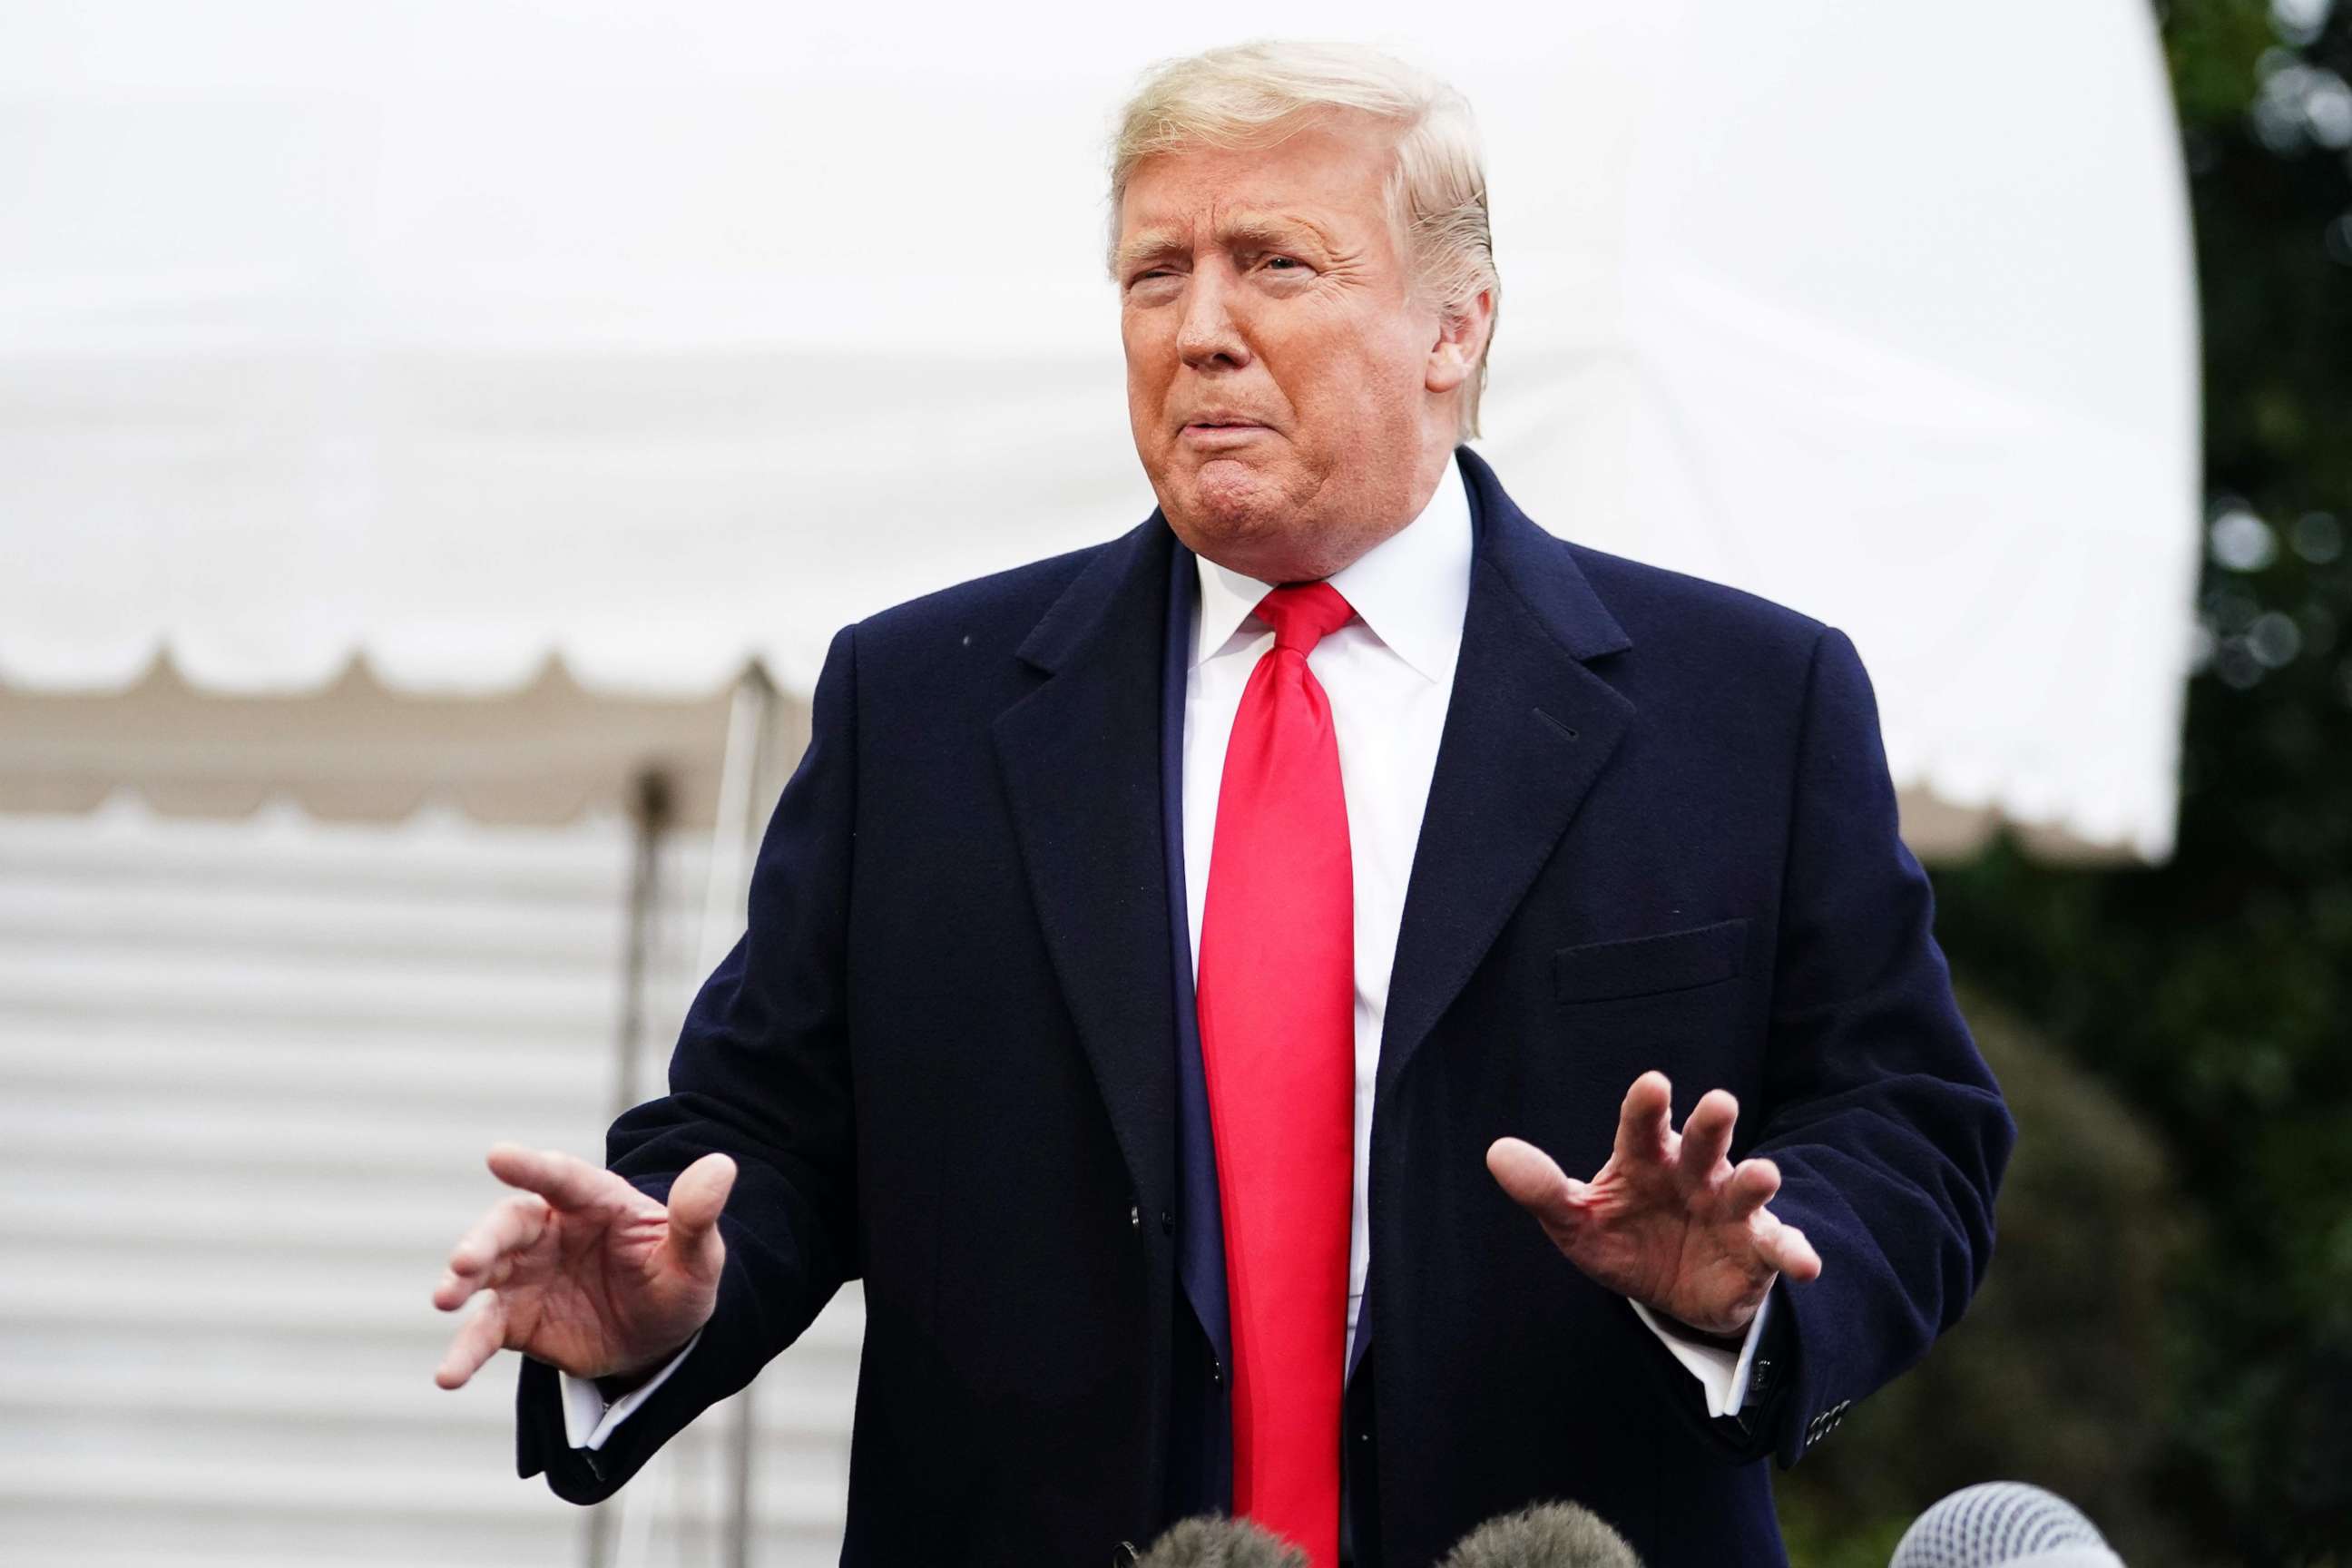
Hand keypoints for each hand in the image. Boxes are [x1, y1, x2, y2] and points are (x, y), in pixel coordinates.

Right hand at [432, 1143, 735, 1389]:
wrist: (659, 1340)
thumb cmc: (678, 1281)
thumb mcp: (697, 1257)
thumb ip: (697, 1217)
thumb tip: (722, 1165)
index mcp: (597, 1202)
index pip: (563, 1179)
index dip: (533, 1167)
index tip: (498, 1155)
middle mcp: (552, 1230)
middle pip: (510, 1224)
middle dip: (482, 1240)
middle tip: (464, 1263)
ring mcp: (527, 1274)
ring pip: (484, 1272)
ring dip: (459, 1284)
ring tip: (445, 1300)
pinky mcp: (515, 1319)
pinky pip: (484, 1332)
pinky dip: (464, 1352)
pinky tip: (448, 1376)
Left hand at [1486, 1070, 1821, 1336]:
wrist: (1671, 1290)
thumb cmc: (1624, 1236)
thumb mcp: (1577, 1220)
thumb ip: (1543, 1189)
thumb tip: (1497, 1153)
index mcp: (1647, 1158)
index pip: (1643, 1125)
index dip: (1648, 1106)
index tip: (1652, 1085)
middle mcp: (1694, 1172)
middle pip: (1703, 1140)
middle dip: (1710, 1124)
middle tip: (1717, 1103)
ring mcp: (1730, 1208)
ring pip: (1746, 1187)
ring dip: (1756, 1179)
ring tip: (1762, 1174)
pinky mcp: (1757, 1250)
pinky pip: (1779, 1248)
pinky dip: (1795, 1252)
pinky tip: (1805, 1264)